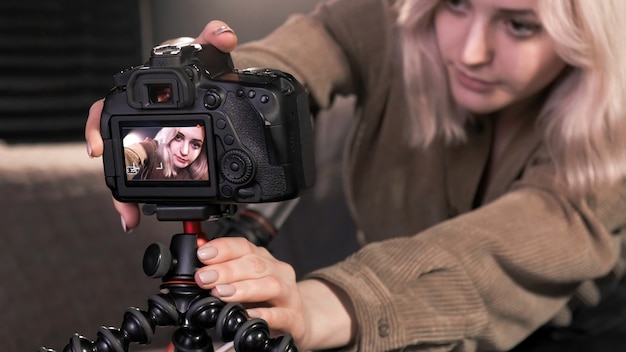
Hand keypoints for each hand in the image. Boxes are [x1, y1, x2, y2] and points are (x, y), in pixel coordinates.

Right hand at [84, 20, 237, 230]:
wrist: (220, 91)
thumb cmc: (205, 72)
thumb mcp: (208, 55)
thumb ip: (214, 40)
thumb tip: (224, 35)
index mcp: (140, 97)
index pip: (106, 109)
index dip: (97, 127)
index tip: (98, 149)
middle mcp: (139, 122)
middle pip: (115, 150)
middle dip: (113, 177)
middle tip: (120, 199)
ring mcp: (149, 142)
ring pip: (128, 171)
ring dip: (125, 198)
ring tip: (130, 218)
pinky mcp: (163, 158)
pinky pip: (146, 180)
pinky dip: (141, 200)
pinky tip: (138, 217)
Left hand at [195, 237, 355, 349]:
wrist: (299, 321)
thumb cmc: (267, 301)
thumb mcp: (243, 282)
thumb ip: (222, 268)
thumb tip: (199, 248)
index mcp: (265, 260)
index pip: (244, 246)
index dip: (223, 248)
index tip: (203, 254)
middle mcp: (279, 273)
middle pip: (255, 264)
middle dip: (226, 270)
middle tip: (204, 278)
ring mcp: (289, 295)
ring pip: (270, 284)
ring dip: (243, 288)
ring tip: (221, 293)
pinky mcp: (294, 318)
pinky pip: (280, 315)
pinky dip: (263, 314)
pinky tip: (247, 315)